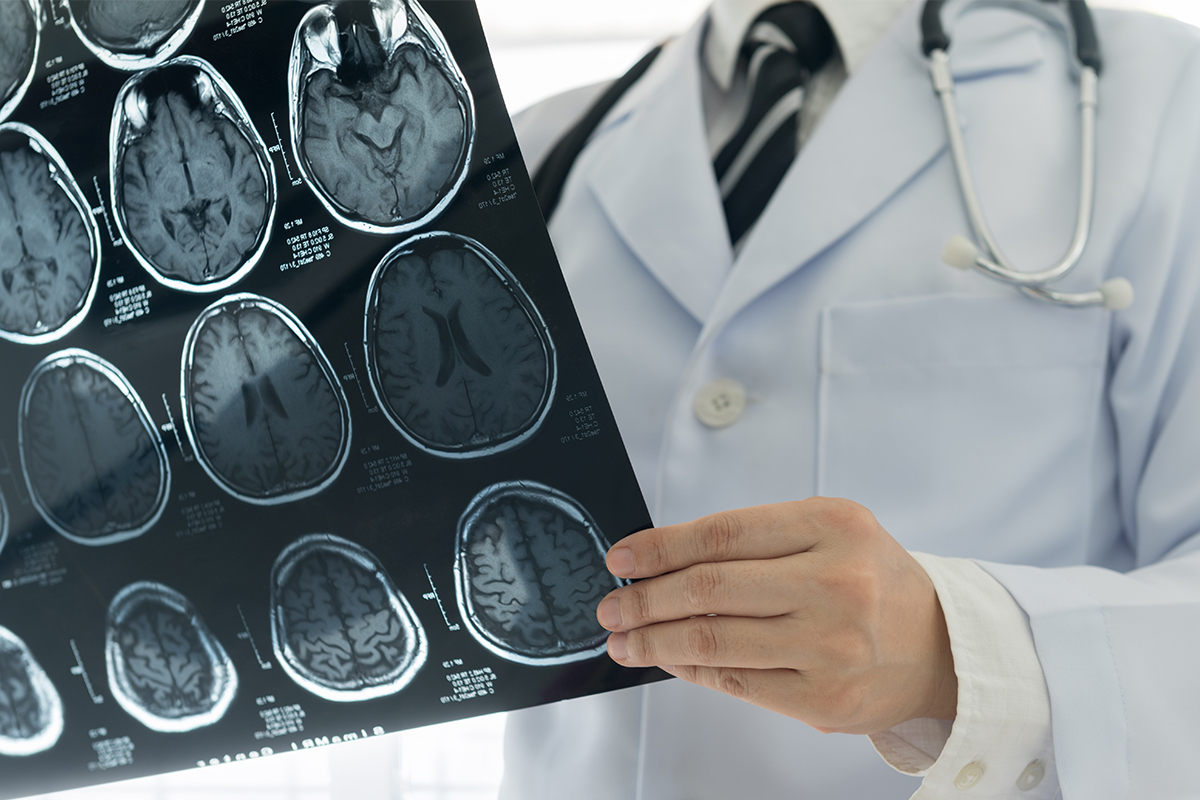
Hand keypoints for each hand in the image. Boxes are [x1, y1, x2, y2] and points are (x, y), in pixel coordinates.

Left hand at [596, 497, 956, 733]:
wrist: (943, 646)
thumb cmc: (873, 582)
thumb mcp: (830, 533)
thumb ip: (756, 542)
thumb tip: (665, 564)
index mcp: (834, 526)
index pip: (722, 533)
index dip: (660, 547)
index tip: (622, 558)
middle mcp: (835, 582)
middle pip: (709, 589)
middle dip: (644, 599)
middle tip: (610, 606)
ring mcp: (829, 645)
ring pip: (712, 640)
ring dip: (653, 641)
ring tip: (623, 640)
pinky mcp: (822, 698)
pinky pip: (733, 681)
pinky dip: (688, 670)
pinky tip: (666, 661)